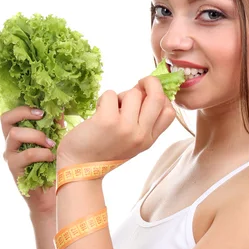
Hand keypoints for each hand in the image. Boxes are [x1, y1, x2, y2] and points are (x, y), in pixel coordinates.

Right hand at [1, 106, 64, 214]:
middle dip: (24, 113)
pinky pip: (26, 154)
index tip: (43, 110)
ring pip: (15, 134)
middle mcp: (11, 143)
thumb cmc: (54, 168)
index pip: (12, 114)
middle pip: (5, 119)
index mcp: (20, 135)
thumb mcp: (55, 143)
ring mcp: (11, 156)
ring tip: (51, 143)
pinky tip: (52, 157)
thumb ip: (55, 127)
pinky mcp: (14, 168)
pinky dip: (41, 153)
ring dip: (36, 135)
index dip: (24, 108)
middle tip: (42, 116)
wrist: (53, 195)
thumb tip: (61, 110)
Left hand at [56, 76, 175, 166]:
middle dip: (151, 82)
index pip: (169, 113)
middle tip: (140, 82)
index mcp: (149, 140)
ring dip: (120, 95)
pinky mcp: (107, 121)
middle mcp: (141, 135)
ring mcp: (125, 128)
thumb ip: (142, 122)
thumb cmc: (103, 150)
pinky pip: (111, 94)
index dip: (163, 97)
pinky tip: (98, 111)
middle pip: (158, 97)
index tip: (150, 94)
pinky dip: (104, 99)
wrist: (79, 167)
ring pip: (133, 93)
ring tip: (110, 109)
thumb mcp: (131, 142)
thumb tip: (144, 91)